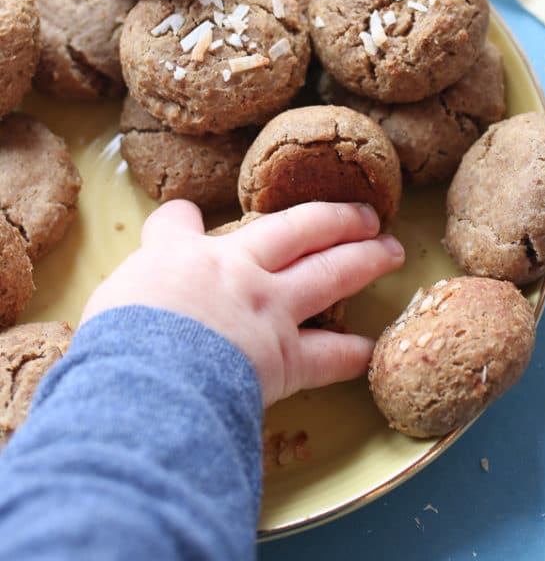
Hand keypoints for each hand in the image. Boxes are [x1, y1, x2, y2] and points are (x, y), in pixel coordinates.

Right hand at [80, 200, 404, 405]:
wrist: (152, 377)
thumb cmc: (119, 341)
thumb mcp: (109, 302)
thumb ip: (132, 291)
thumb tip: (128, 304)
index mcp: (182, 256)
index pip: (176, 226)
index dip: (180, 220)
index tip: (185, 216)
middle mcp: (236, 271)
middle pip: (296, 229)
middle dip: (332, 217)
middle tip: (363, 212)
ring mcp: (268, 310)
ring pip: (329, 273)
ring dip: (364, 259)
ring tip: (390, 250)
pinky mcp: (286, 359)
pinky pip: (328, 355)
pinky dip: (351, 354)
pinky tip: (370, 349)